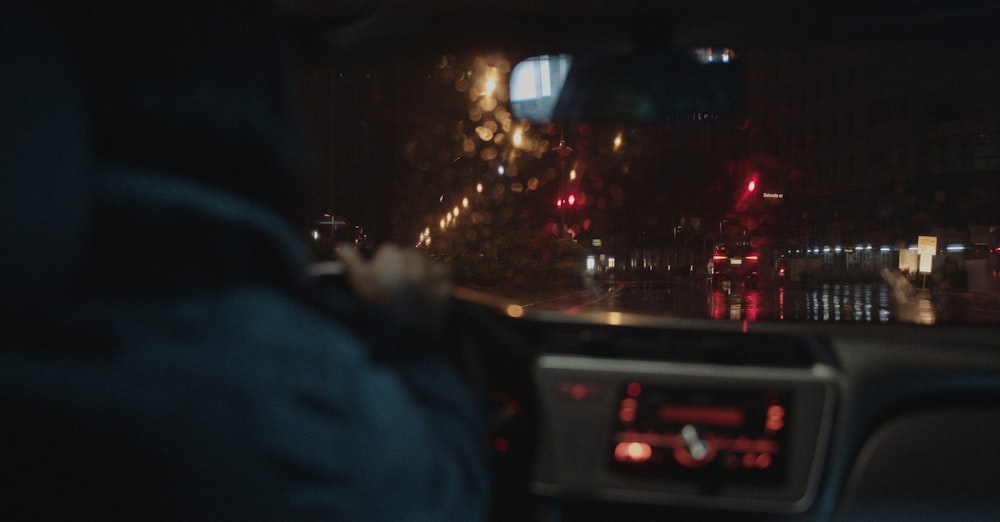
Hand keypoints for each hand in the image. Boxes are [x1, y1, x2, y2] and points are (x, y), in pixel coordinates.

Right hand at [336, 243, 451, 328]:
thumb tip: (341, 246)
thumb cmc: (375, 307)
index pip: (388, 252)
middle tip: (398, 292)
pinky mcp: (446, 284)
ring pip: (427, 264)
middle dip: (405, 270)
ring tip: (413, 296)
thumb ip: (351, 262)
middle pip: (409, 257)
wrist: (400, 335)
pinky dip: (439, 282)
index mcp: (390, 253)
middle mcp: (412, 257)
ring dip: (422, 275)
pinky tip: (430, 294)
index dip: (385, 268)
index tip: (383, 284)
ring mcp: (431, 270)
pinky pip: (445, 275)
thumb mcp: (358, 283)